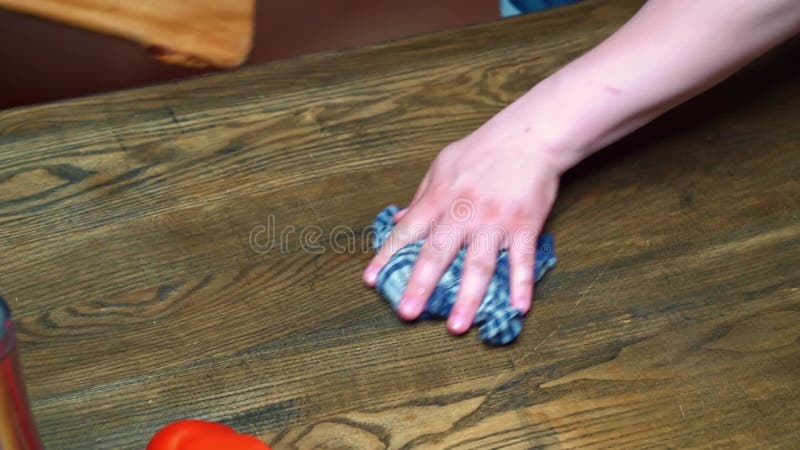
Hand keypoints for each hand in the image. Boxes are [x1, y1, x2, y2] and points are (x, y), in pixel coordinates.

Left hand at [363, 100, 566, 334]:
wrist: (530, 136)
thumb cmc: (482, 151)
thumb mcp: (442, 165)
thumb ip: (421, 196)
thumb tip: (398, 220)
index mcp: (440, 198)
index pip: (407, 231)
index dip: (387, 256)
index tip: (371, 281)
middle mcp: (464, 212)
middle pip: (438, 253)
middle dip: (421, 285)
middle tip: (408, 313)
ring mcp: (495, 221)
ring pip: (479, 264)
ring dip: (468, 298)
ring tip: (457, 327)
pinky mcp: (525, 225)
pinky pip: (523, 259)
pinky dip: (522, 284)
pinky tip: (518, 308)